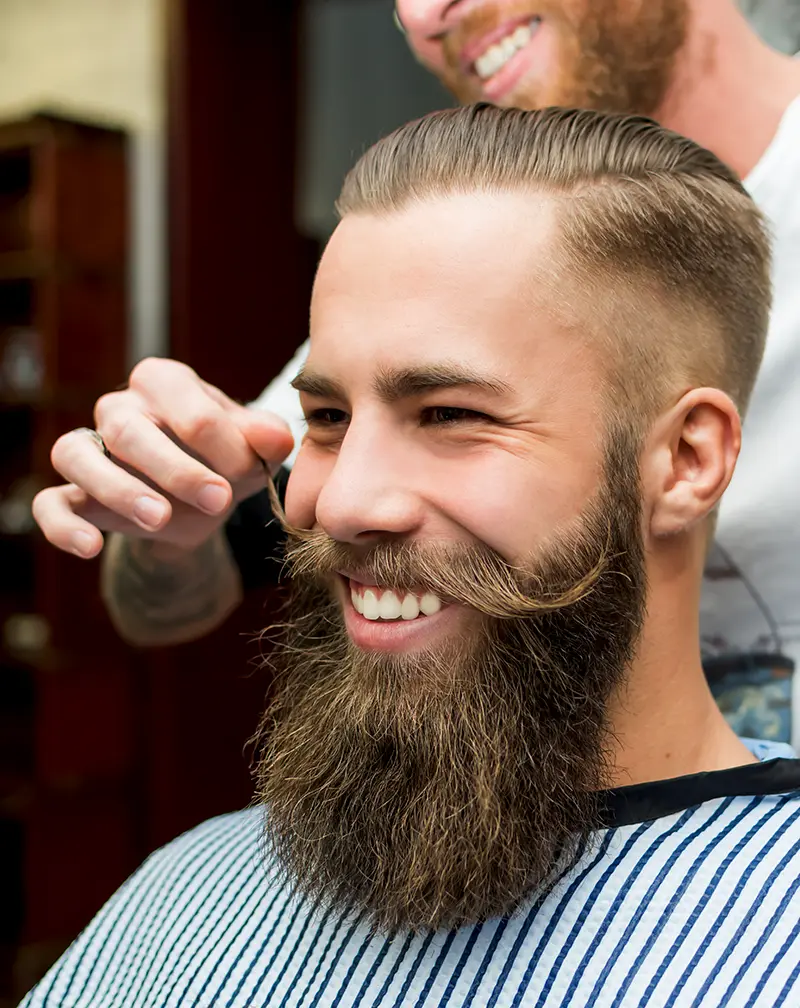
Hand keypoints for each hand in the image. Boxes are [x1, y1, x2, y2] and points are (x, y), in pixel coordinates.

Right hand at [33, 357, 293, 557]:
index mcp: (166, 383)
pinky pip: (48, 504)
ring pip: (77, 456)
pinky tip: (91, 547)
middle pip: (130, 429)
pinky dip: (63, 526)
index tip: (251, 474)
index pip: (190, 408)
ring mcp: (88, 447)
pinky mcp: (71, 491)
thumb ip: (267, 439)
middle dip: (177, 468)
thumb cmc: (225, 460)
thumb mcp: (254, 449)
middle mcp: (119, 407)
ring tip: (159, 519)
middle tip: (219, 499)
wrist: (200, 502)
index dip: (223, 445)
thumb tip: (276, 438)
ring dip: (119, 489)